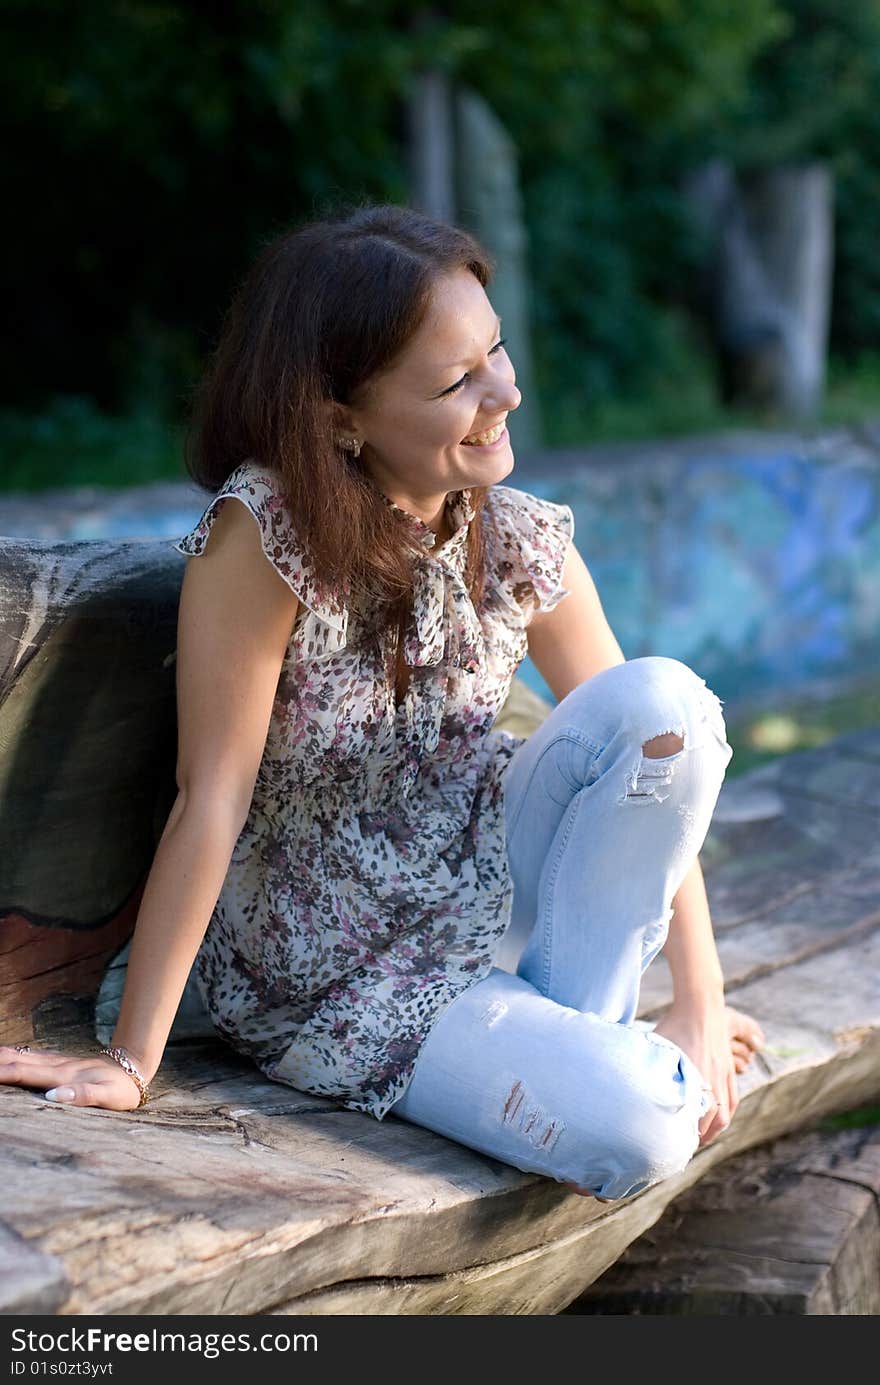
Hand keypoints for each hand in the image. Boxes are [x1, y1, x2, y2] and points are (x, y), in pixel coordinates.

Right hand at [0, 1045, 145, 1110]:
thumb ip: (84, 1096)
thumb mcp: (109, 1097)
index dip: (1, 1075)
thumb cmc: (121, 1089)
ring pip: (22, 1055)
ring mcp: (56, 1062)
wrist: (133, 1068)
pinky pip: (30, 1056)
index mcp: (63, 1077)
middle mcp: (56, 1066)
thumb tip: (53, 1097)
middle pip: (17, 1062)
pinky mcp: (58, 1062)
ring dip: (0, 1057)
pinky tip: (3, 1056)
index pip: (24, 1074)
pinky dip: (12, 1055)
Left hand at [653, 1002, 764, 1147]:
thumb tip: (639, 1091)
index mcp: (697, 1079)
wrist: (700, 1006)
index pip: (698, 1118)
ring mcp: (725, 1075)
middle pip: (716, 1120)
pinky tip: (721, 1116)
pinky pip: (733, 1096)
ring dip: (717, 1127)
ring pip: (727, 1110)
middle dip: (704, 1136)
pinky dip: (728, 1111)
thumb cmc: (676, 1025)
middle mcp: (714, 1081)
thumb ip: (656, 1071)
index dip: (689, 1134)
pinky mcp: (728, 1068)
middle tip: (689, 1144)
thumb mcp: (661, 1049)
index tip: (678, 1143)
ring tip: (705, 1135)